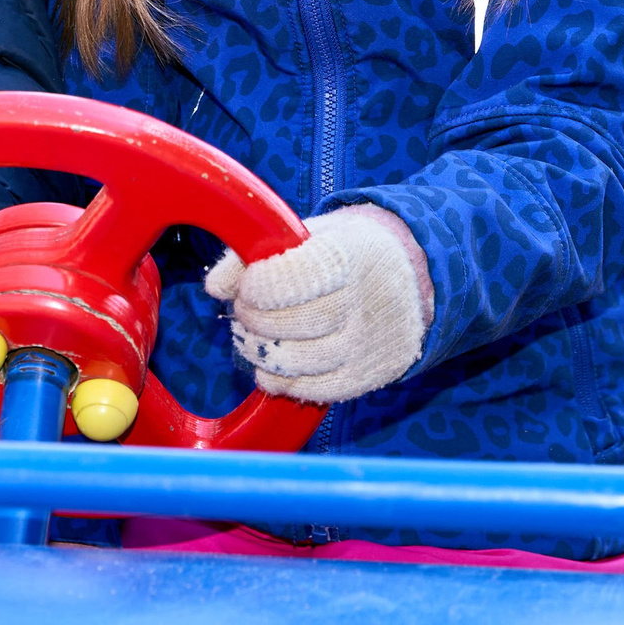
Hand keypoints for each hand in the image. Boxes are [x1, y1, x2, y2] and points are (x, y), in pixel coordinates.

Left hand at [204, 205, 432, 404]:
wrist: (409, 273)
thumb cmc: (342, 251)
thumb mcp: (305, 235)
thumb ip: (254, 254)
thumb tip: (214, 286)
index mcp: (348, 255)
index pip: (294, 278)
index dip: (259, 287)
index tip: (248, 286)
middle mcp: (363, 302)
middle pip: (293, 324)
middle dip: (254, 320)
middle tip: (244, 310)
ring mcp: (368, 343)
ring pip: (298, 362)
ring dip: (262, 352)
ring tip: (253, 336)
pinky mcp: (369, 374)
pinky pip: (315, 389)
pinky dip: (283, 381)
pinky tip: (272, 364)